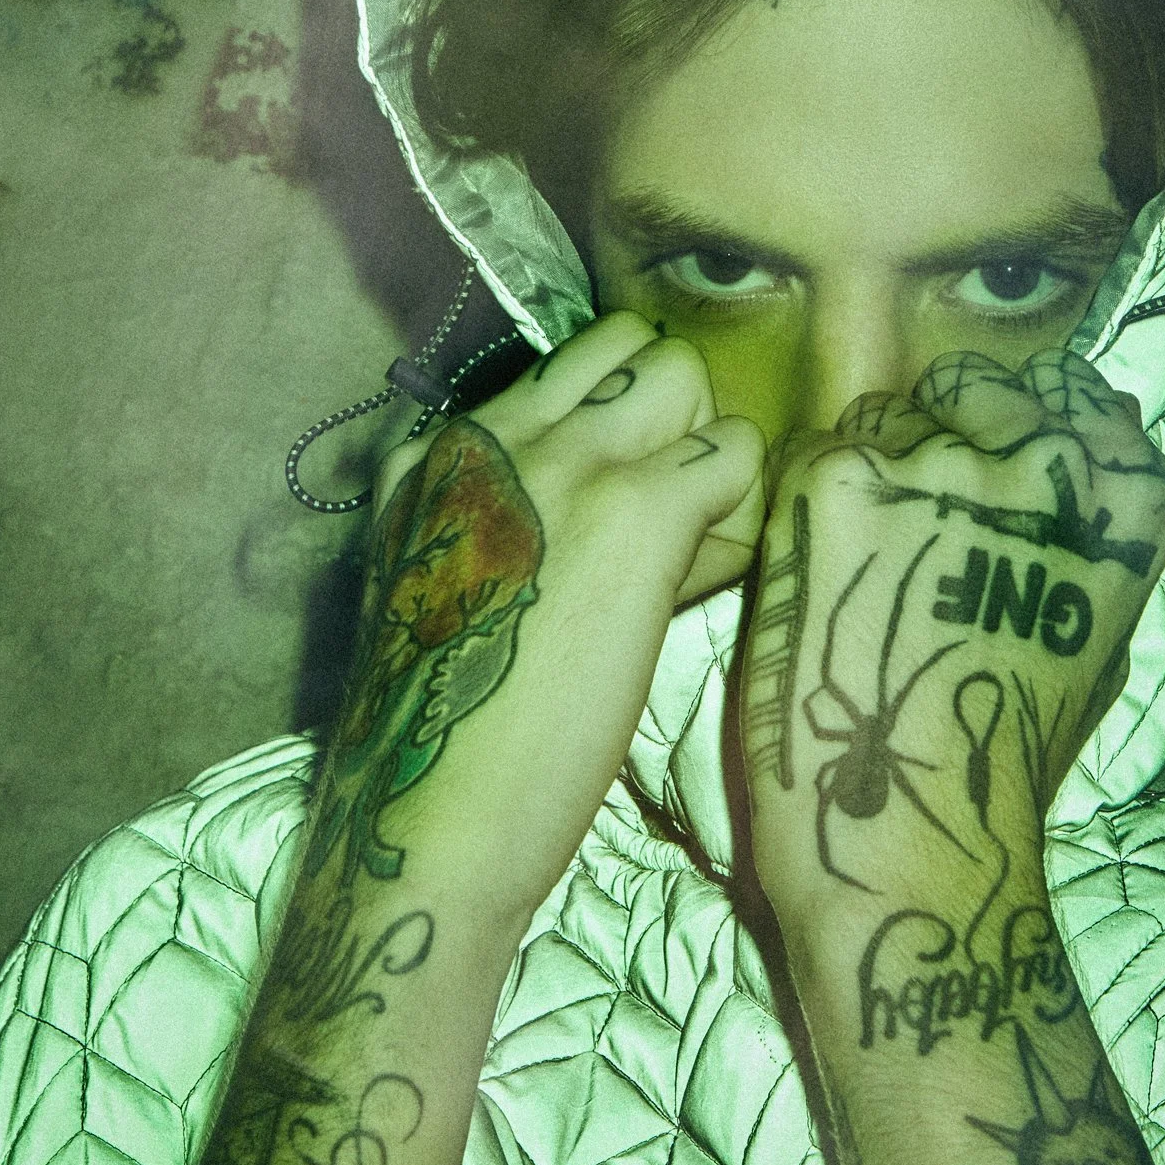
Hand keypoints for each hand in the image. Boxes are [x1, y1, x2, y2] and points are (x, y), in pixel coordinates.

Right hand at [311, 312, 765, 935]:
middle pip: (628, 350)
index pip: (562, 377)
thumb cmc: (439, 736)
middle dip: (670, 419)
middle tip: (672, 522)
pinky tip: (704, 587)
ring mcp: (565, 457)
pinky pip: (736, 454)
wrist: (423, 815)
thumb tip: (599, 510)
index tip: (611, 525)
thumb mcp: (436, 592)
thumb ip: (501, 523)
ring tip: (690, 552)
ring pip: (686, 377)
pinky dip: (741, 512)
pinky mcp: (635, 506)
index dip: (612, 441)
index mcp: (436, 452)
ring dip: (707, 454)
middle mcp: (494, 430)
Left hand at [738, 348, 1164, 935]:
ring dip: (866, 472)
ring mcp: (939, 464)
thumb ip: (1087, 535)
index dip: (1019, 422)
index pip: (1071, 392)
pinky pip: (813, 456)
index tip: (989, 461)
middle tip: (908, 527)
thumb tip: (1080, 448)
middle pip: (972, 389)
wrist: (915, 837)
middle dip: (936, 434)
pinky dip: (804, 507)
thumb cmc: (1006, 760)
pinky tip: (814, 583)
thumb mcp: (1097, 636)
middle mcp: (1045, 462)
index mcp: (1125, 501)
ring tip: (858, 574)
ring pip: (882, 416)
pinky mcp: (840, 482)